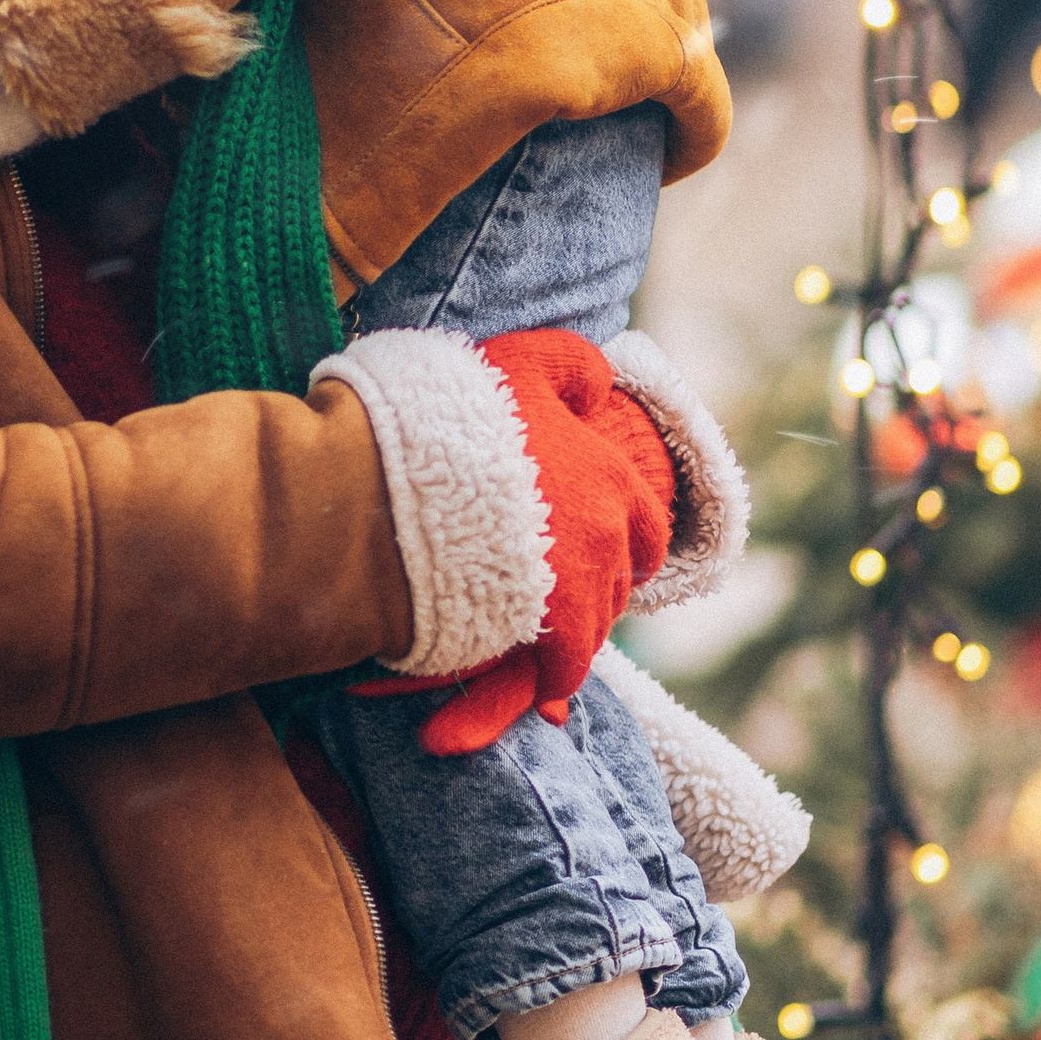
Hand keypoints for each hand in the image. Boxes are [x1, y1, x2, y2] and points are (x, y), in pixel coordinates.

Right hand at [417, 331, 675, 754]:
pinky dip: (551, 675)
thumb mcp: (518, 358)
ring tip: (528, 627)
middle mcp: (610, 535)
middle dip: (595, 585)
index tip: (599, 547)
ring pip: (595, 625)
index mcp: (610, 475)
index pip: (648, 526)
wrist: (392, 483)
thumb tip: (600, 383)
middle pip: (621, 579)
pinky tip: (533, 680)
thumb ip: (570, 365)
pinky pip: (566, 668)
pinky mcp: (549, 633)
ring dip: (570, 629)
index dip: (628, 541)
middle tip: (554, 587)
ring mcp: (582, 587)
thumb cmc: (450, 412)